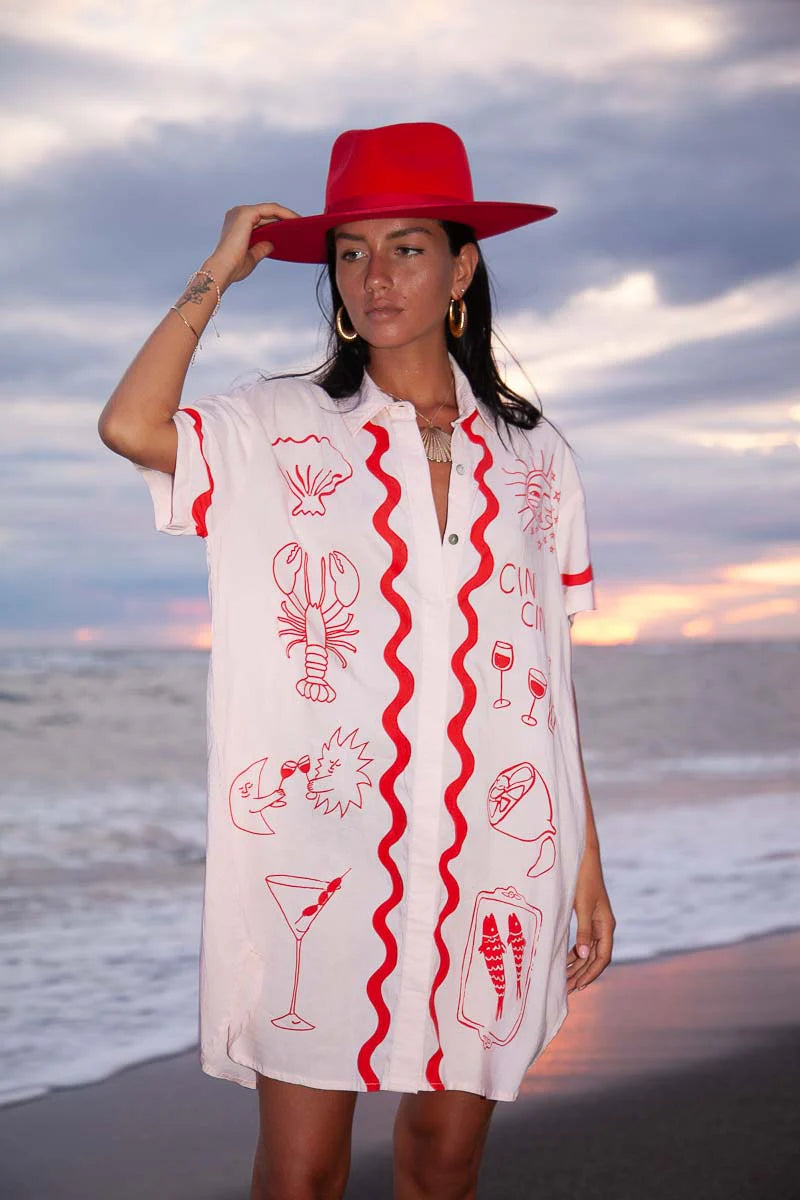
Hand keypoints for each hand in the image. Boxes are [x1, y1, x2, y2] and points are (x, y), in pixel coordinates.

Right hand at [204, 203, 300, 288]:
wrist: (224, 270)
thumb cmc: (233, 267)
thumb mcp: (252, 256)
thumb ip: (262, 248)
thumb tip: (272, 244)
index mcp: (236, 223)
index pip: (260, 219)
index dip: (277, 222)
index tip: (293, 228)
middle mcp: (237, 213)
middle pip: (267, 213)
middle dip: (284, 218)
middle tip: (302, 224)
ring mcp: (241, 211)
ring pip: (271, 209)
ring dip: (287, 215)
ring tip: (302, 223)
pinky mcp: (247, 213)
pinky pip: (272, 209)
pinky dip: (284, 214)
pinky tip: (296, 220)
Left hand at [566, 843, 614, 992]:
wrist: (584, 858)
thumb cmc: (583, 880)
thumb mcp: (582, 906)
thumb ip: (583, 931)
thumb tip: (581, 956)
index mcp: (607, 925)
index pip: (602, 957)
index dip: (591, 973)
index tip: (579, 986)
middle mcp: (605, 926)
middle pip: (595, 957)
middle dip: (582, 973)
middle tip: (567, 988)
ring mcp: (597, 922)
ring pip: (589, 951)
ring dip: (578, 965)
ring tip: (564, 978)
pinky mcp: (589, 917)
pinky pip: (584, 941)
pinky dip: (575, 952)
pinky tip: (564, 959)